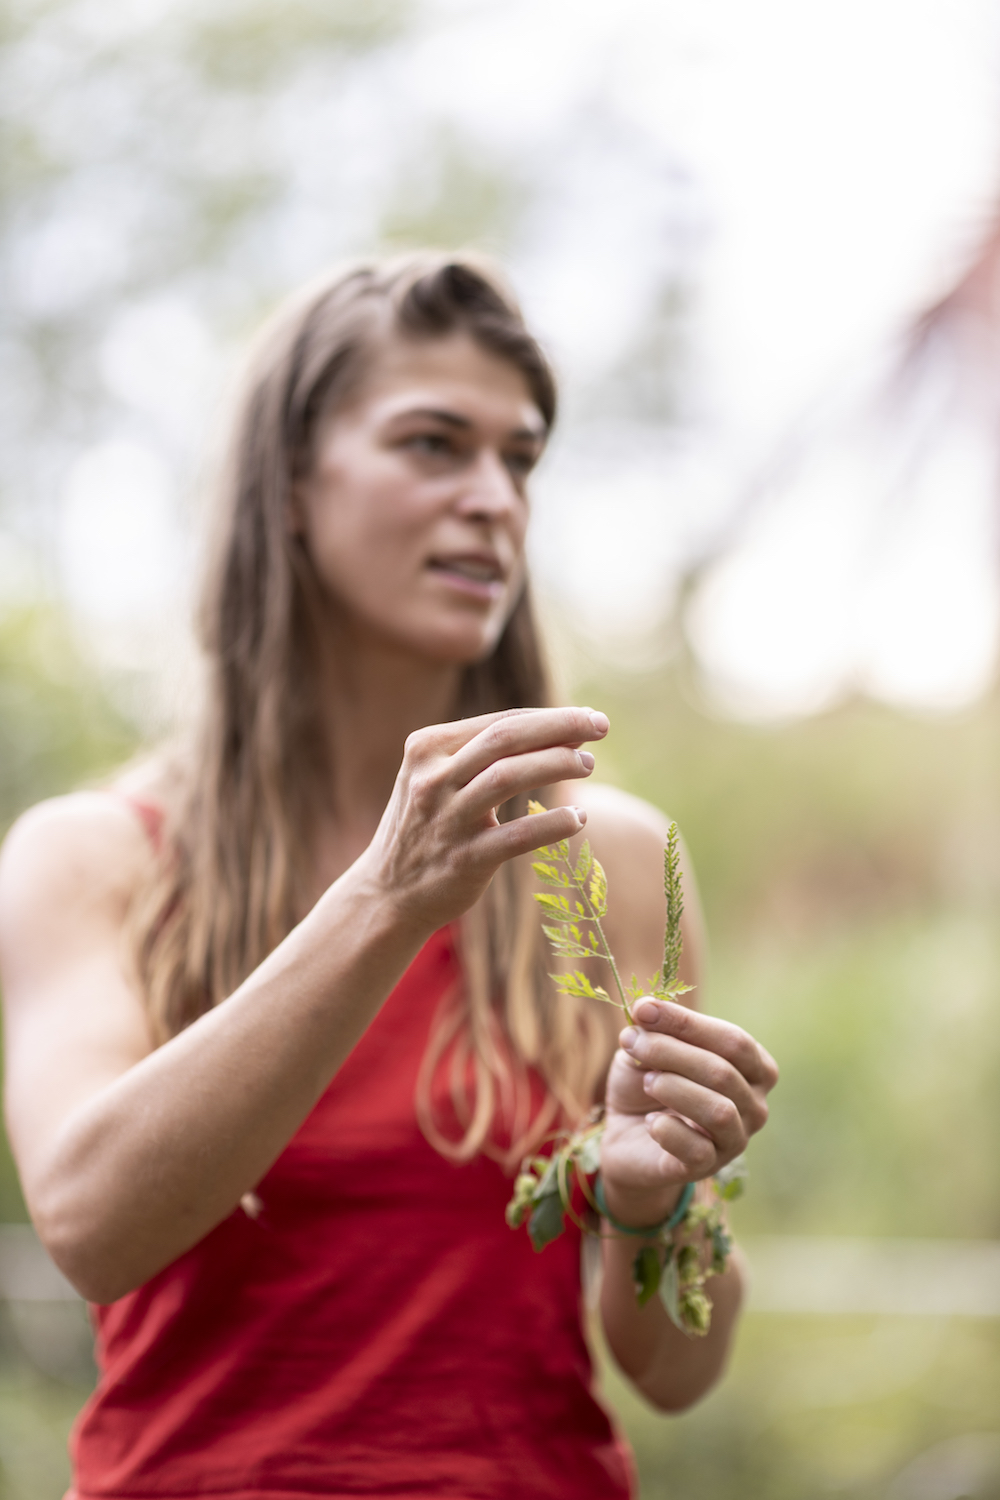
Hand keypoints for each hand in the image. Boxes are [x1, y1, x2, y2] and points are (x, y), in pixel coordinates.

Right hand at [358, 705, 608, 932]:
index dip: (549, 718)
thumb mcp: (439, 779)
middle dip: (559, 727)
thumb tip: (562, 731)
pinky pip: (517, 836)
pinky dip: (553, 825)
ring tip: (588, 764)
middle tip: (601, 726)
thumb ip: (486, 756)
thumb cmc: (427, 826)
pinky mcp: (464, 859)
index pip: (500, 723)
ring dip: (557, 765)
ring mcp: (446, 819)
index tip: (589, 719)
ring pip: (510, 777)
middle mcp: (432, 779)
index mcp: (427, 748)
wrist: (388, 894)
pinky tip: (578, 819)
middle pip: (506, 739)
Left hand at [600, 997, 776, 1227]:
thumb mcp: (648, 1049)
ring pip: (719, 1111)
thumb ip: (652, 1031)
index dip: (688, 1022)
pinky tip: (651, 1121)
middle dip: (670, 1051)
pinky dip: (668, 1130)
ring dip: (674, 1088)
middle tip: (631, 1042)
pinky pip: (697, 1150)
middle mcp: (755, 1105)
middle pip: (723, 1072)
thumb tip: (646, 1012)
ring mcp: (735, 1141)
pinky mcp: (708, 1168)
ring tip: (647, 1081)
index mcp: (754, 1068)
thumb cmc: (649, 1083)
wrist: (628, 1136)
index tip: (644, 1009)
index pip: (734, 1040)